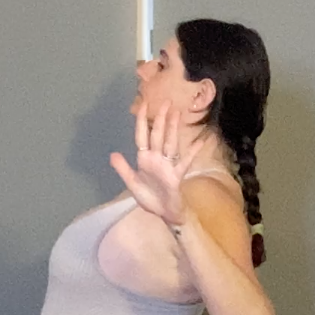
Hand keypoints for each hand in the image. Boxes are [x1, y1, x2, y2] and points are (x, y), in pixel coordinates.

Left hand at [109, 102, 208, 226]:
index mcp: (144, 159)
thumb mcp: (132, 184)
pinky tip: (201, 141)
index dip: (142, 121)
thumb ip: (123, 169)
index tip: (144, 104)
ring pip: (170, 143)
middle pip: (158, 135)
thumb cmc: (150, 197)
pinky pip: (185, 161)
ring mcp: (167, 165)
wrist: (164, 213)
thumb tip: (113, 154)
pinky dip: (193, 151)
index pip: (142, 136)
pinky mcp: (176, 175)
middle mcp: (156, 158)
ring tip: (177, 114)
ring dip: (174, 129)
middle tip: (167, 102)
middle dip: (161, 119)